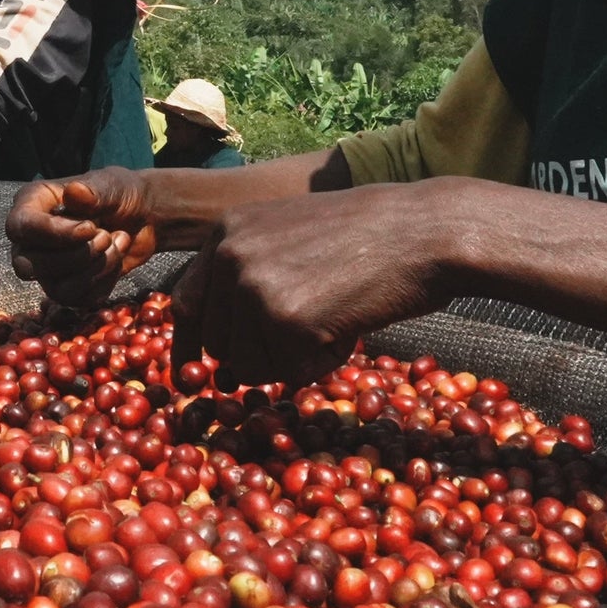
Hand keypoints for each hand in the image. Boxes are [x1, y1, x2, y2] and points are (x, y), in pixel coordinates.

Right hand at [7, 167, 156, 304]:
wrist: (144, 216)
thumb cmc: (120, 194)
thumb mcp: (112, 186)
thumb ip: (93, 191)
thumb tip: (73, 192)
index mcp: (33, 203)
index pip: (20, 226)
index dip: (51, 233)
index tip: (89, 227)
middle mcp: (31, 238)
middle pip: (27, 265)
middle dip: (75, 256)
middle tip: (105, 236)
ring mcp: (46, 267)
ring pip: (54, 288)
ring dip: (93, 269)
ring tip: (116, 242)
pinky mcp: (67, 287)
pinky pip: (77, 299)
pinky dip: (103, 281)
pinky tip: (117, 257)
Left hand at [171, 181, 460, 386]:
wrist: (421, 229)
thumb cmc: (365, 237)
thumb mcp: (288, 239)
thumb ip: (249, 284)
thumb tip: (219, 366)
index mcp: (225, 231)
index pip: (185, 302)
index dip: (189, 347)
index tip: (195, 377)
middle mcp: (228, 254)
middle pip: (218, 344)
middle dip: (258, 355)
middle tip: (310, 328)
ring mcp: (253, 286)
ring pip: (251, 366)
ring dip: (293, 360)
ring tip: (332, 317)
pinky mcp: (285, 319)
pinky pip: (292, 374)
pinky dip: (323, 364)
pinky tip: (348, 326)